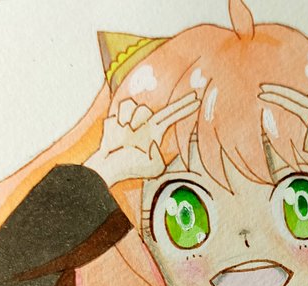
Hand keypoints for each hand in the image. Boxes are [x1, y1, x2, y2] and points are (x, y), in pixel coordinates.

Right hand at [85, 93, 199, 185]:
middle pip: (166, 109)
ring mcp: (133, 119)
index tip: (197, 102)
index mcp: (155, 133)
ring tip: (130, 131)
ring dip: (136, 119)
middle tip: (196, 94)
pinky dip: (122, 116)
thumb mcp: (153, 169)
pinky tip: (120, 127)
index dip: (185, 110)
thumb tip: (153, 143)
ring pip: (140, 107)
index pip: (173, 118)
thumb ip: (160, 158)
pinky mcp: (118, 115)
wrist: (109, 166)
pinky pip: (125, 105)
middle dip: (182, 103)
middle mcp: (146, 124)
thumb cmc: (131, 168)